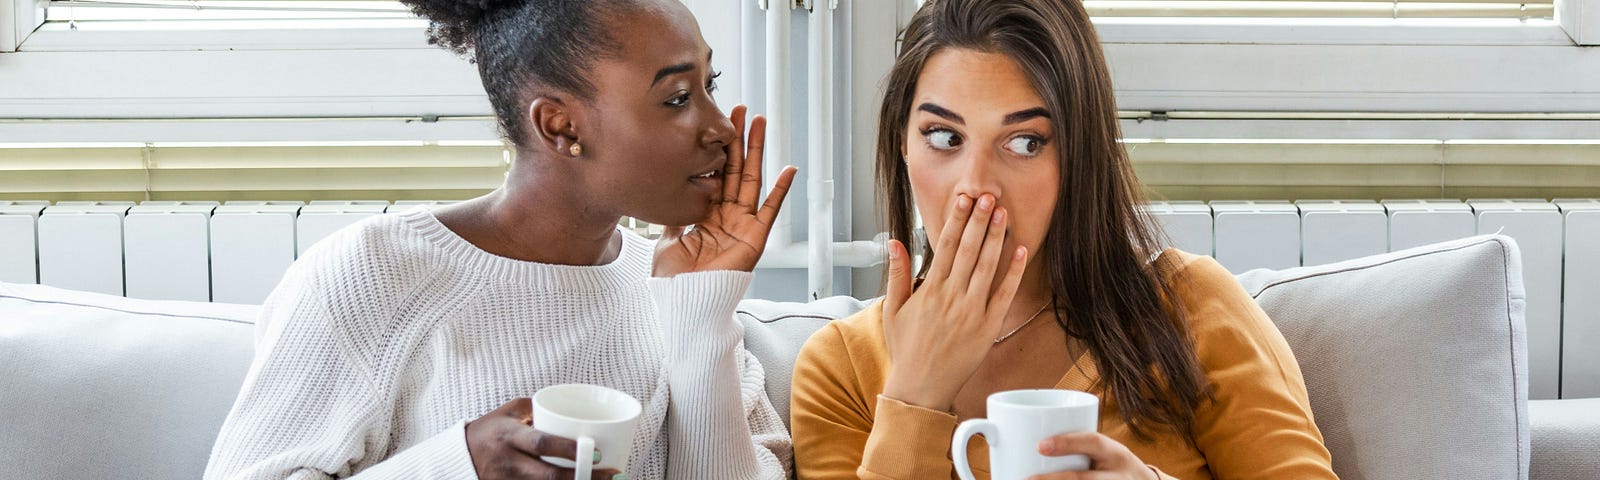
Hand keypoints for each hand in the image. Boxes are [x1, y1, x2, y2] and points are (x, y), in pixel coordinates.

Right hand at [465, 398, 620, 479]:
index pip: (542, 445)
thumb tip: (573, 409)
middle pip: (549, 477)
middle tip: (612, 475)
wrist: (457, 458)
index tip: (598, 453)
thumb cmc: (488, 431)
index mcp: (508, 436)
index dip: (570, 451)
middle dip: (584, 479)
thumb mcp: (508, 412)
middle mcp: (508, 463)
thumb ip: (538, 408)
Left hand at [653, 104, 797, 277]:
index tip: (717, 125)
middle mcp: (726, 216)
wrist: (683, 300)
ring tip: (760, 122)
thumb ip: (673, 216)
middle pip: (735, 169)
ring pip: (751, 179)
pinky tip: (789, 168)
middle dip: (738, 139)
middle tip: (740, 110)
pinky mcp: (754, 237)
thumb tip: (668, 197)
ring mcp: (742, 224)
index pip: (715, 175)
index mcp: (706, 215)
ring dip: (756, 150)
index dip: (717, 150)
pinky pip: (770, 209)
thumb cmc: (673, 278)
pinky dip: (781, 189)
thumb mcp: (666, 239)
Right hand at [880, 193, 1028, 410]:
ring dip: (996, 239)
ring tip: (1002, 214)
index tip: (963, 199)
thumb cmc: (906, 349)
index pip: (944, 247)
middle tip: (988, 196)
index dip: (955, 221)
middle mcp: (951, 298)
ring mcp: (971, 312)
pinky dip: (1013, 273)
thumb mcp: (893, 311)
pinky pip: (1004, 295)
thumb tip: (894, 242)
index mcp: (929, 291)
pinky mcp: (987, 327)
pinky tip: (1020, 251)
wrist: (921, 388)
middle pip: (968, 251)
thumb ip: (897, 275)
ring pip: (986, 267)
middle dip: (978, 221)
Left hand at [1028, 432, 1158, 479]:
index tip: (1040, 446)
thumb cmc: (1114, 467)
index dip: (1067, 443)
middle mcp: (1118, 477)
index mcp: (1116, 455)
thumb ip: (1079, 451)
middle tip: (1028, 479)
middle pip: (1085, 479)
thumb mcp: (1107, 454)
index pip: (1093, 442)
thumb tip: (1032, 448)